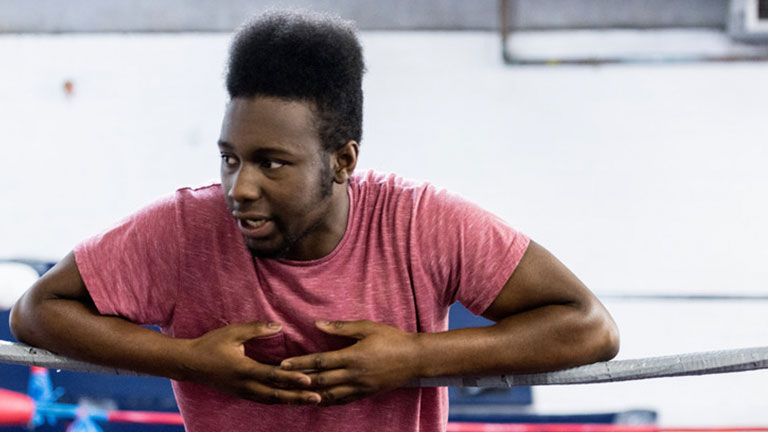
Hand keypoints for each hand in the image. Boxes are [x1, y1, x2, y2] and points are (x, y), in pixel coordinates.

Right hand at [178, 322, 320, 404]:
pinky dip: (280, 401)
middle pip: (276, 394)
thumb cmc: (211, 344)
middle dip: (298, 396)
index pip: (272, 376)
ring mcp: (243, 392)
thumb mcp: (233, 332)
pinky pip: (264, 400)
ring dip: (292, 401)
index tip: (308, 380)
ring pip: (271, 400)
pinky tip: (292, 400)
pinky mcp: (241, 393)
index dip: (291, 378)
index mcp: (243, 369)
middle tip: (318, 398)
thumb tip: (278, 326)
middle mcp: (245, 385)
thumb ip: (256, 329)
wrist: (189, 363)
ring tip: (311, 401)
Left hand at [279, 320, 423, 405]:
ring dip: (309, 395)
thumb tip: (318, 324)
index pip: (320, 362)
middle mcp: (354, 375)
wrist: (415, 359)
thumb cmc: (391, 339)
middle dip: (298, 381)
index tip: (283, 364)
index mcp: (353, 357)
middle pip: (320, 381)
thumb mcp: (367, 328)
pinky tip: (315, 400)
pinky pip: (341, 401)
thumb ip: (341, 328)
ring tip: (291, 395)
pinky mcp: (365, 394)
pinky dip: (326, 401)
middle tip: (280, 382)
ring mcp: (359, 387)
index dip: (300, 364)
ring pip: (329, 395)